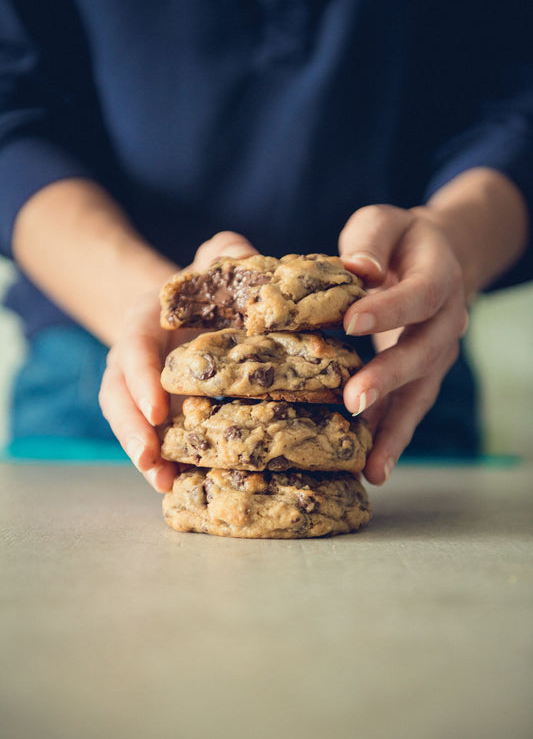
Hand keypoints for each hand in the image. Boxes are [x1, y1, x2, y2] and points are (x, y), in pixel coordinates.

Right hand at [99, 231, 258, 491]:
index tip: (156, 408)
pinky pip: (155, 440)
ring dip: (144, 455)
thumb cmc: (202, 291)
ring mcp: (141, 392)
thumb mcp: (212, 266)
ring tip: (162, 482)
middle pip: (118, 397)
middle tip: (148, 458)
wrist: (189, 314)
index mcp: (142, 324)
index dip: (141, 379)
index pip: (133, 349)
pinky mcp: (158, 415)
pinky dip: (164, 463)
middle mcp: (133, 362)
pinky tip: (180, 486)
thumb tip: (245, 255)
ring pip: (130, 425)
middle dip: (130, 429)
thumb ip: (225, 253)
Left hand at [339, 204, 469, 484]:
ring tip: (371, 463)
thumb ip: (371, 239)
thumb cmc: (397, 242)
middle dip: (388, 378)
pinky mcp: (421, 378)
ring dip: (395, 427)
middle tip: (353, 399)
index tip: (351, 319)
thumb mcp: (384, 223)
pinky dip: (393, 440)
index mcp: (438, 277)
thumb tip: (357, 268)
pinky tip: (373, 470)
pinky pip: (409, 411)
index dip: (387, 308)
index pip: (418, 295)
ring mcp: (436, 356)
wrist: (432, 261)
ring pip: (420, 393)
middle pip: (422, 353)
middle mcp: (445, 322)